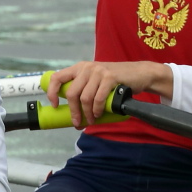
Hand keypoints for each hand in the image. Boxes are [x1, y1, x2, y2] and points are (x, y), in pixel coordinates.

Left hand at [46, 60, 172, 126]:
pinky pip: (98, 98)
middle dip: (73, 111)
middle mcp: (86, 67)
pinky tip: (99, 114)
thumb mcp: (96, 79)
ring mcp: (98, 71)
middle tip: (77, 123)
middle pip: (72, 93)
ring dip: (87, 114)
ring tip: (91, 121)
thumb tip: (72, 110)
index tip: (55, 105)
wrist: (140, 73)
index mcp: (79, 67)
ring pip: (85, 98)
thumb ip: (84, 87)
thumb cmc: (116, 81)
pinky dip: (98, 110)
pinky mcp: (110, 77)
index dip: (52, 92)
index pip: (57, 77)